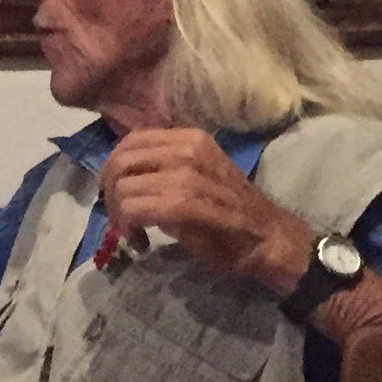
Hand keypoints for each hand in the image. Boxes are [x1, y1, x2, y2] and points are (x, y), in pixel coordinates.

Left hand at [97, 129, 314, 296]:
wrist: (271, 240)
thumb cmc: (233, 215)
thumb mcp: (195, 178)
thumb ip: (161, 171)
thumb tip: (125, 180)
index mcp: (189, 139)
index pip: (131, 141)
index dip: (113, 169)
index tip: (116, 195)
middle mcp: (187, 149)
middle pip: (121, 161)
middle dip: (110, 193)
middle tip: (119, 219)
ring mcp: (189, 175)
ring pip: (124, 186)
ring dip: (118, 214)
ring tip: (132, 233)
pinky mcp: (188, 204)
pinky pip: (137, 208)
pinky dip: (129, 226)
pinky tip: (141, 242)